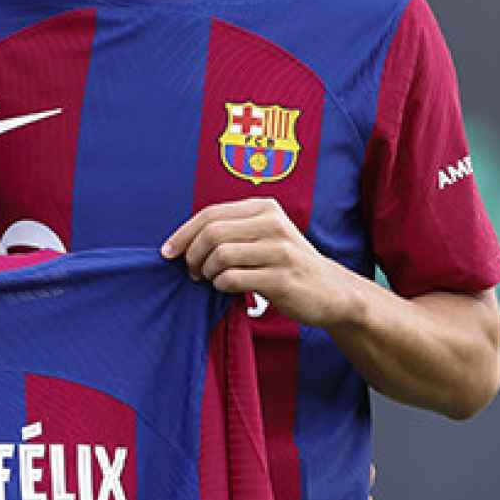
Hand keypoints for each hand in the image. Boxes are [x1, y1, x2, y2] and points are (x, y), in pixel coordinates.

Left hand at [160, 197, 358, 329]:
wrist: (331, 291)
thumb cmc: (287, 263)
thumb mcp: (265, 235)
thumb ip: (233, 230)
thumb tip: (183, 241)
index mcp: (265, 207)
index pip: (210, 214)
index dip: (183, 233)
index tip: (168, 252)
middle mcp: (272, 224)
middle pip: (211, 233)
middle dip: (192, 255)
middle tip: (193, 271)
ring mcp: (279, 250)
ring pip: (220, 256)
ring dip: (207, 272)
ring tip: (212, 279)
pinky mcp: (281, 278)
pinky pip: (233, 279)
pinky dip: (221, 286)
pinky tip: (227, 288)